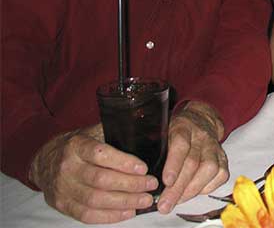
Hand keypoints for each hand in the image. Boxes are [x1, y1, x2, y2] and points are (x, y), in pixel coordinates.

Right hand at [29, 124, 157, 223]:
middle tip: (151, 184)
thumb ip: (115, 134)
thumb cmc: (79, 146)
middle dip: (130, 184)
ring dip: (124, 202)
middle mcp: (68, 167)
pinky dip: (110, 216)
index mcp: (77, 146)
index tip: (144, 168)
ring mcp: (63, 188)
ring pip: (95, 200)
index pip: (101, 154)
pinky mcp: (62, 205)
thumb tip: (148, 134)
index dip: (124, 162)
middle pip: (101, 180)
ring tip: (145, 200)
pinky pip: (87, 215)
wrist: (46, 162)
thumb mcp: (93, 133)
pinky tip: (128, 211)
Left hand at [156, 102, 228, 213]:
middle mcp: (201, 136)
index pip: (181, 145)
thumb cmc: (177, 130)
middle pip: (193, 163)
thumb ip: (157, 150)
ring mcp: (214, 146)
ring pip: (210, 169)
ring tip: (178, 201)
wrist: (201, 119)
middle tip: (165, 204)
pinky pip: (221, 175)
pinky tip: (193, 192)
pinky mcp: (223, 157)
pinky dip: (207, 187)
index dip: (174, 165)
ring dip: (192, 189)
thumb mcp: (163, 132)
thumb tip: (145, 179)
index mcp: (183, 127)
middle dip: (178, 188)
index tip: (166, 182)